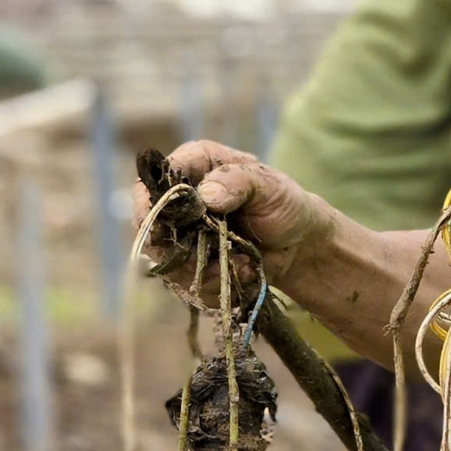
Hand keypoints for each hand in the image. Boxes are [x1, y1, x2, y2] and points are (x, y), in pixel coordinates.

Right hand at [130, 140, 332, 293]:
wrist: (299, 245)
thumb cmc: (285, 204)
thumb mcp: (271, 187)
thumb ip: (239, 182)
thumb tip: (206, 195)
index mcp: (195, 164)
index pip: (155, 180)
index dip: (154, 204)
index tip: (169, 227)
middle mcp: (180, 198)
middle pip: (152, 226)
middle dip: (182, 248)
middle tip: (218, 256)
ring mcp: (182, 234)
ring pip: (167, 260)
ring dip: (203, 271)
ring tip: (240, 264)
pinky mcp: (190, 264)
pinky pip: (185, 283)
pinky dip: (214, 285)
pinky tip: (241, 273)